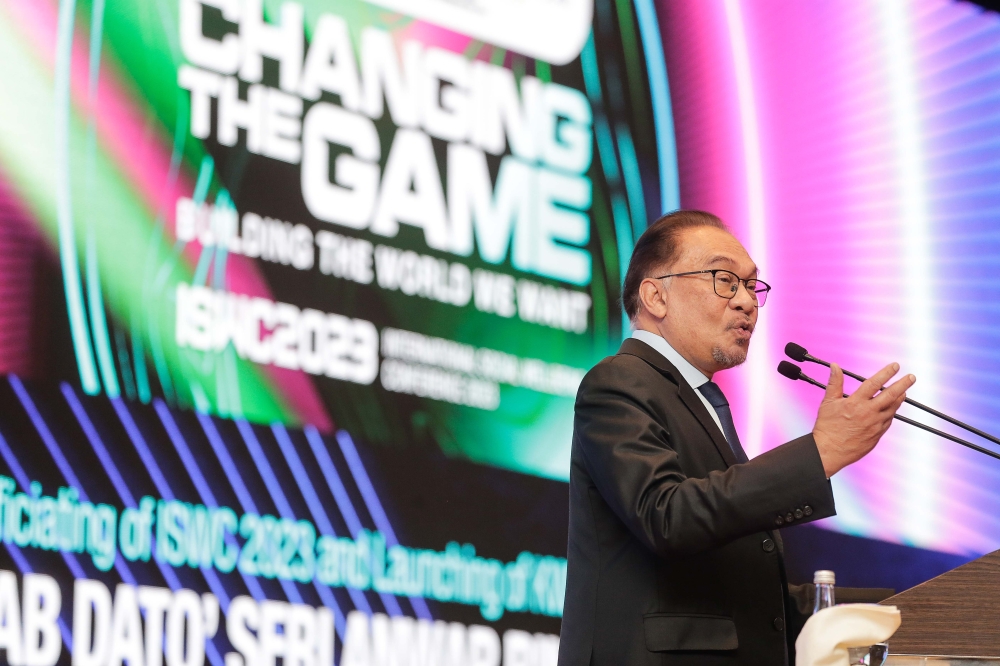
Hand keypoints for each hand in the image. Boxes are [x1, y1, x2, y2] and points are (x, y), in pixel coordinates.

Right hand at [812, 362, 915, 476]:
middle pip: (890, 395)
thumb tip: (835, 367)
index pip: (874, 383)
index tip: (895, 366)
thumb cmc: (827, 428)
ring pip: (893, 408)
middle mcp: (868, 412)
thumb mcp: (828, 402)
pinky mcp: (878, 434)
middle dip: (903, 384)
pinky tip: (891, 409)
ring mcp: (875, 424)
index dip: (886, 373)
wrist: (830, 451)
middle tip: (911, 377)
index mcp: (855, 403)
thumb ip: (834, 383)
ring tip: (904, 392)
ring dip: (900, 398)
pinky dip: (891, 412)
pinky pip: (888, 420)